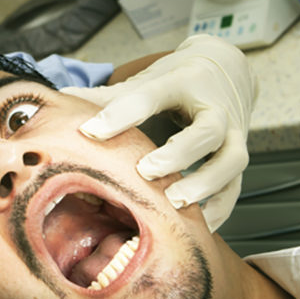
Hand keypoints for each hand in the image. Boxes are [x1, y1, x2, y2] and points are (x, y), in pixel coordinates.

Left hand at [61, 35, 257, 231]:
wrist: (229, 71)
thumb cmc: (180, 81)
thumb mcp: (148, 79)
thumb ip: (110, 97)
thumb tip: (62, 100)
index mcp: (183, 83)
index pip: (153, 94)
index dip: (122, 114)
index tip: (90, 131)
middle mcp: (215, 110)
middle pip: (206, 131)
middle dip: (178, 153)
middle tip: (146, 171)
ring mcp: (233, 135)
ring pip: (231, 161)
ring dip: (205, 184)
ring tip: (174, 202)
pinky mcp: (237, 159)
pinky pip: (234, 189)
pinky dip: (217, 210)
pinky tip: (194, 226)